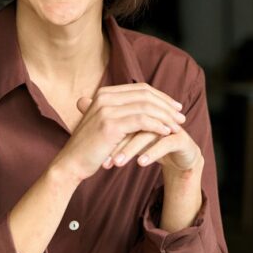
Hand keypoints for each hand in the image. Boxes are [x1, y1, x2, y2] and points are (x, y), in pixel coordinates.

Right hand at [52, 83, 186, 183]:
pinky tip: (167, 132)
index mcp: (104, 93)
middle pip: (145, 94)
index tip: (175, 107)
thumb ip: (119, 112)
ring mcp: (107, 109)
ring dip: (165, 116)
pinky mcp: (110, 125)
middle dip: (166, 105)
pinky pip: (142, 120)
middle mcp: (105, 97)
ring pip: (146, 107)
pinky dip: (157, 125)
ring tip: (178, 126)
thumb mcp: (103, 123)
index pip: (140, 88)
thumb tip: (143, 109)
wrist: (71, 163)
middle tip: (181, 116)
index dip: (160, 97)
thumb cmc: (89, 147)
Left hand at [101, 104, 201, 178]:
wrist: (180, 159)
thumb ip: (108, 121)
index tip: (93, 152)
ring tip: (118, 164)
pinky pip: (165, 143)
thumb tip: (79, 102)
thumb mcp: (129, 134)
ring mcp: (170, 124)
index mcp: (143, 109)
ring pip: (147, 133)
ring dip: (131, 149)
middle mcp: (157, 113)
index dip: (108, 132)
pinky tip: (140, 163)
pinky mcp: (181, 138)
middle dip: (117, 142)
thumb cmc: (151, 144)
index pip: (124, 115)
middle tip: (104, 159)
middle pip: (134, 121)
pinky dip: (152, 153)